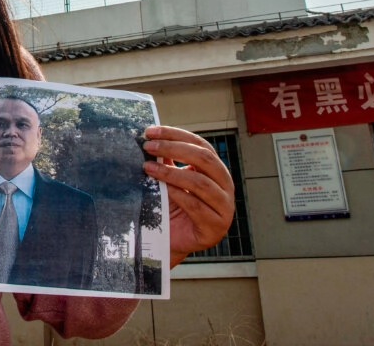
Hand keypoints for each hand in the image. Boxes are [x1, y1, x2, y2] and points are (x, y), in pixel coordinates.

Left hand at [142, 125, 234, 267]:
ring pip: (200, 182)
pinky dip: (178, 195)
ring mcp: (224, 207)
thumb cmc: (173, 207)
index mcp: (215, 170)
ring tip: (149, 168)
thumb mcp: (169, 179)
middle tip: (149, 147)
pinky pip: (197, 206)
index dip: (175, 135)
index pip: (200, 144)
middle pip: (204, 159)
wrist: (172, 241)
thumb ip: (166, 160)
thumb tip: (150, 138)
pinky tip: (163, 190)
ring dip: (171, 173)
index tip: (151, 131)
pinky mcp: (215, 226)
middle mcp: (224, 185)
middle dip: (173, 149)